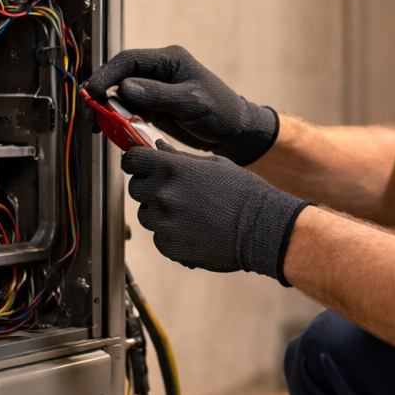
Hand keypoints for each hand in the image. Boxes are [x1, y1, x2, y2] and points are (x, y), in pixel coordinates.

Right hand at [86, 45, 277, 165]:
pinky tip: (110, 130)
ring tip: (97, 126)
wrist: (234, 132)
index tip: (94, 93)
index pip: (129, 61)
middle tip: (90, 114)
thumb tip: (125, 88)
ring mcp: (154, 88)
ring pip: (120, 94)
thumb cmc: (220, 112)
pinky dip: (117, 119)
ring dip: (107, 109)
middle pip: (119, 76)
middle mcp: (158, 70)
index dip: (107, 75)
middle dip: (102, 94)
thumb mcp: (191, 102)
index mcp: (169, 59)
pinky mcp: (152, 106)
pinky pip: (128, 109)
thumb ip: (158, 94)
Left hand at [123, 143, 311, 282]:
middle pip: (135, 188)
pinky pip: (158, 237)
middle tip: (173, 192)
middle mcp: (163, 194)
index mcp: (172, 168)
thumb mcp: (214, 165)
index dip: (135, 163)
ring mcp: (164, 222)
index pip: (132, 160)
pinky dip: (171, 235)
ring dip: (159, 213)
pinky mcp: (169, 246)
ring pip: (146, 214)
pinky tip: (194, 231)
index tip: (141, 167)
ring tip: (189, 214)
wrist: (262, 228)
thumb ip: (179, 157)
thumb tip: (158, 147)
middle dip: (149, 188)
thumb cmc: (243, 192)